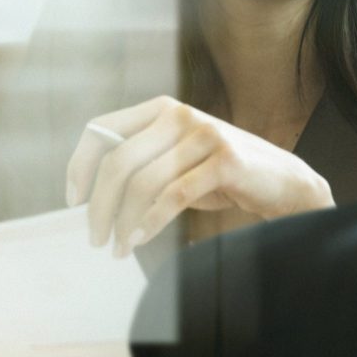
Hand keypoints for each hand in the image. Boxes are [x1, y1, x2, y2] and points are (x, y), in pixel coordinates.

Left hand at [66, 96, 334, 256]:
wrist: (283, 181)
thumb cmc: (222, 176)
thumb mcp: (177, 161)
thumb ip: (142, 164)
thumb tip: (90, 195)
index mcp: (163, 109)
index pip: (102, 129)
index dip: (79, 165)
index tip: (72, 200)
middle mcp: (182, 115)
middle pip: (119, 161)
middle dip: (100, 206)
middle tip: (96, 238)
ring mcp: (206, 134)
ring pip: (144, 182)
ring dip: (124, 222)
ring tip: (119, 247)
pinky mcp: (227, 160)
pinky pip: (174, 196)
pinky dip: (151, 222)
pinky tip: (141, 239)